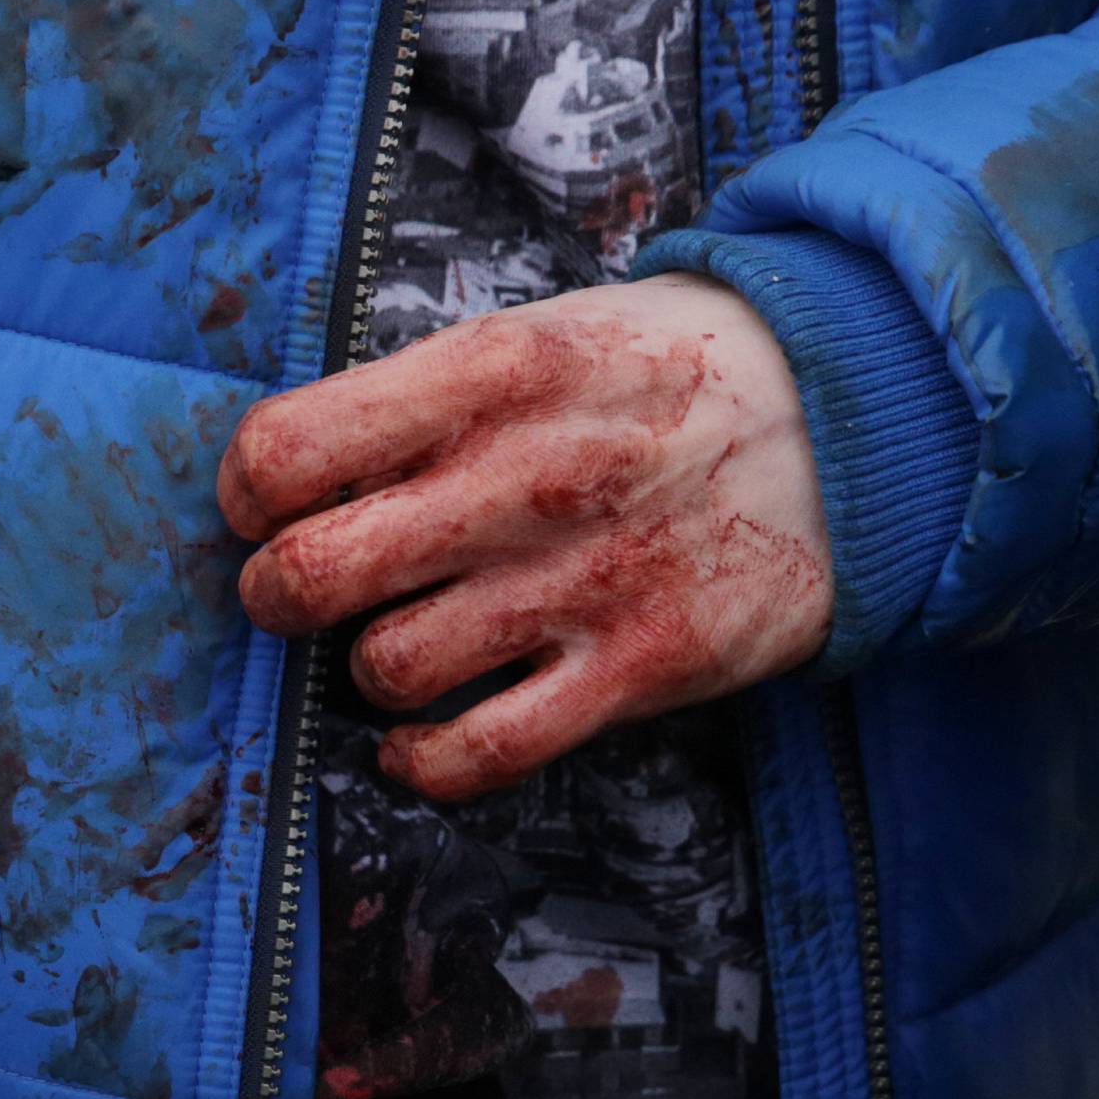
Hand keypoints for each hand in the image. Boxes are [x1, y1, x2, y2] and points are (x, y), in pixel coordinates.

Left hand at [219, 273, 831, 799]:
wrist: (852, 420)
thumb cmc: (657, 378)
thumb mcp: (541, 337)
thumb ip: (419, 398)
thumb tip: (288, 471)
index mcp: (490, 374)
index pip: (288, 450)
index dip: (247, 494)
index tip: (264, 508)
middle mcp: (526, 476)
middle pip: (312, 573)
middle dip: (279, 593)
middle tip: (306, 588)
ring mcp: (583, 580)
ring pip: (387, 668)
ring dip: (370, 668)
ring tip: (403, 641)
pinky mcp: (638, 667)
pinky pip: (481, 751)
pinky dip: (423, 762)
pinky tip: (417, 738)